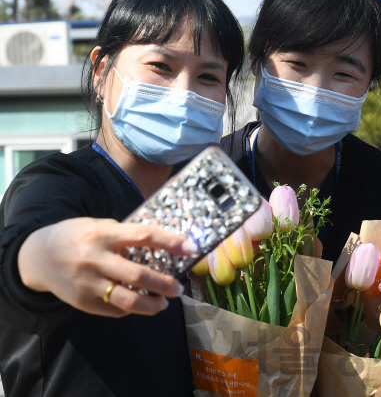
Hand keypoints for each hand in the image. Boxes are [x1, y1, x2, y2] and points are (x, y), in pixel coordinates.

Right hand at [18, 218, 194, 317]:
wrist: (35, 257)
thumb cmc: (75, 236)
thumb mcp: (97, 226)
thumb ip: (124, 234)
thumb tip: (161, 243)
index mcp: (103, 235)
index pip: (143, 236)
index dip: (170, 242)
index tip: (190, 248)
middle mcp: (95, 259)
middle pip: (139, 275)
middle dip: (165, 284)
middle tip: (179, 288)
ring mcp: (88, 284)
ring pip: (127, 301)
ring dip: (151, 305)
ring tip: (163, 303)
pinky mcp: (83, 303)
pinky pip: (114, 310)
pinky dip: (131, 310)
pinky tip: (139, 305)